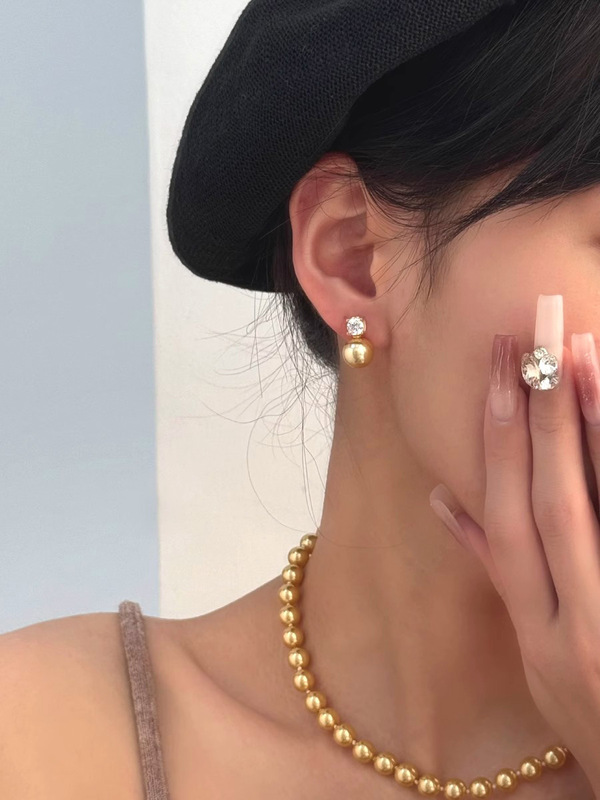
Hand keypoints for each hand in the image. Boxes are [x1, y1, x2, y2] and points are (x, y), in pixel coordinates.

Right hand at [430, 323, 599, 789]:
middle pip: (544, 506)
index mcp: (534, 628)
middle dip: (537, 417)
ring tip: (584, 356)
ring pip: (588, 516)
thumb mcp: (536, 653)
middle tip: (537, 335)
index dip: (496, 440)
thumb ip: (496, 570)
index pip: (502, 519)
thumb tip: (444, 501)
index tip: (499, 368)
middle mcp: (570, 624)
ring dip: (585, 435)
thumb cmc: (593, 716)